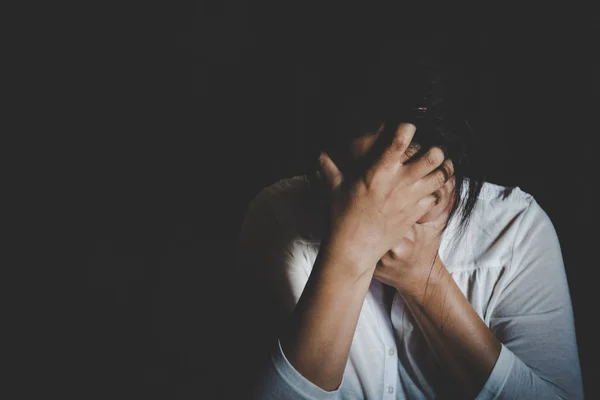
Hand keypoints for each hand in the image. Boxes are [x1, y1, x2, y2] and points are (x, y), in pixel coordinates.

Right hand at [317, 123, 453, 277]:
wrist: (354, 248)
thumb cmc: (342, 217)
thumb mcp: (334, 189)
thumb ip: (328, 168)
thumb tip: (319, 154)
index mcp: (379, 171)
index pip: (400, 141)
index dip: (409, 127)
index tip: (409, 125)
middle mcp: (399, 182)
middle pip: (433, 156)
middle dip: (437, 149)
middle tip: (433, 148)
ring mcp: (411, 199)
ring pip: (441, 176)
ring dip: (442, 169)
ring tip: (439, 166)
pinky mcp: (416, 214)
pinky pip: (437, 197)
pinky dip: (437, 191)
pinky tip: (431, 189)